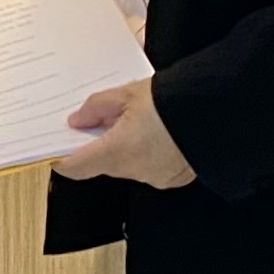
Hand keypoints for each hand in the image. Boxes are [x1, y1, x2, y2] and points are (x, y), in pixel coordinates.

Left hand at [57, 79, 195, 188]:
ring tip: (140, 121)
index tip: (59, 149)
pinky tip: (159, 134)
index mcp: (115, 151)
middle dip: (102, 144)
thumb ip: (97, 107)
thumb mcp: (127, 94)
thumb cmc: (172, 100)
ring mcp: (154, 178)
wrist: (214, 113)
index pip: (75, 167)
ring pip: (128, 166)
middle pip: (102, 164)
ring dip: (127, 148)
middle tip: (108, 119)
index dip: (63, 158)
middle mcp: (133, 171)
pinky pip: (151, 168)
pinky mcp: (173, 179)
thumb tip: (79, 119)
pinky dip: (150, 154)